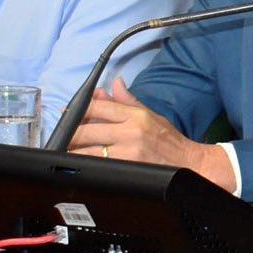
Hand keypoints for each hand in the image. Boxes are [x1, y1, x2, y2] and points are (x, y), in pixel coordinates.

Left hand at [69, 79, 230, 187]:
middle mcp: (131, 131)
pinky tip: (80, 165)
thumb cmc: (170, 141)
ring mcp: (128, 151)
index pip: (97, 107)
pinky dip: (86, 165)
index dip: (77, 110)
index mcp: (135, 115)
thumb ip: (127, 101)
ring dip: (73, 151)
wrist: (190, 163)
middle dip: (69, 134)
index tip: (67, 114)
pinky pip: (98, 165)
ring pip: (88, 149)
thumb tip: (113, 85)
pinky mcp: (128, 167)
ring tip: (66, 152)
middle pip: (86, 129)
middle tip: (62, 137)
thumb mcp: (151, 115)